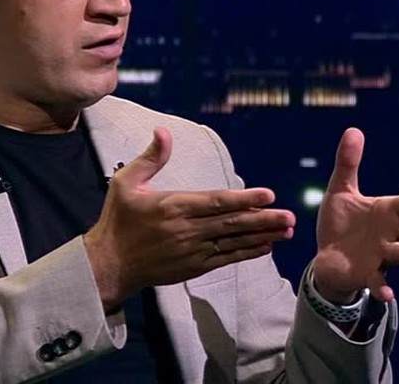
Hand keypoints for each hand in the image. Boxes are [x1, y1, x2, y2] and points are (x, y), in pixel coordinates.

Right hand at [84, 127, 295, 310]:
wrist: (109, 264)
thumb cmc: (118, 220)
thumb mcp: (125, 183)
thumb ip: (150, 158)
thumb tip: (163, 130)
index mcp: (173, 206)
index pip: (216, 202)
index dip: (245, 198)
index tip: (268, 194)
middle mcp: (186, 230)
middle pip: (232, 223)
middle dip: (264, 219)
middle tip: (290, 216)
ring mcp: (192, 251)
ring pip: (233, 242)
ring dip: (262, 236)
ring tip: (287, 231)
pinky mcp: (193, 267)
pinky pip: (226, 259)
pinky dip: (246, 253)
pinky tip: (265, 246)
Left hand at [312, 128, 398, 303]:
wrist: (329, 255)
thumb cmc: (341, 222)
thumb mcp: (341, 190)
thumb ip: (348, 163)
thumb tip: (353, 129)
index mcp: (386, 212)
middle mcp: (390, 234)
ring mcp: (381, 255)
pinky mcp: (367, 273)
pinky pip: (377, 281)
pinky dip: (383, 288)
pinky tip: (388, 294)